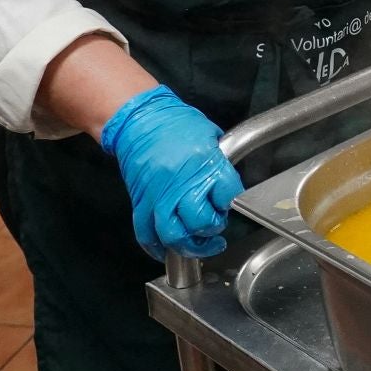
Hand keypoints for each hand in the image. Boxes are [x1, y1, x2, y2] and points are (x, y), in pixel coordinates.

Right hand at [100, 86, 243, 259]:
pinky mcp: (140, 202)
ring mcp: (158, 196)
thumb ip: (220, 164)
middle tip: (215, 226)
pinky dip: (156, 248)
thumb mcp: (211, 137)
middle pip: (199, 222)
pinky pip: (145, 234)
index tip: (230, 204)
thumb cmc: (177, 124)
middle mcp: (181, 183)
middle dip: (211, 229)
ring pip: (172, 235)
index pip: (228, 196)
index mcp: (205, 163)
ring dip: (188, 247)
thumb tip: (228, 188)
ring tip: (198, 246)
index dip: (231, 204)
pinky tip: (168, 250)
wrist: (139, 119)